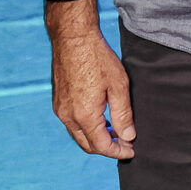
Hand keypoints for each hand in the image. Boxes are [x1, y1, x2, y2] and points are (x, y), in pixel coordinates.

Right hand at [45, 0, 135, 158]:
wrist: (74, 37)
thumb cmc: (98, 57)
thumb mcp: (118, 85)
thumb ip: (123, 114)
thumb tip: (128, 137)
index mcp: (84, 115)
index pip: (102, 146)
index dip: (118, 152)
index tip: (132, 151)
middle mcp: (68, 116)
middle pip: (88, 145)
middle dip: (107, 149)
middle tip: (126, 143)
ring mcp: (60, 109)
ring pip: (78, 136)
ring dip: (96, 138)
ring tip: (116, 131)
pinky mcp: (58, 101)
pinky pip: (72, 124)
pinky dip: (87, 128)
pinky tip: (101, 118)